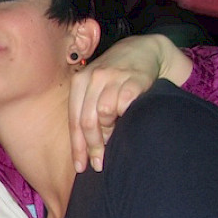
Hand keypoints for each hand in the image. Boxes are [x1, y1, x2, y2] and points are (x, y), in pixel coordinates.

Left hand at [69, 34, 191, 171]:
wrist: (143, 50)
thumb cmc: (115, 76)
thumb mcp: (95, 88)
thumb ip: (87, 111)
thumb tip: (85, 150)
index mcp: (79, 82)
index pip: (74, 120)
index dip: (77, 147)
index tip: (81, 167)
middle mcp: (93, 78)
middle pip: (87, 121)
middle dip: (93, 146)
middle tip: (100, 162)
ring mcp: (114, 77)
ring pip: (104, 114)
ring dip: (109, 131)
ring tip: (115, 136)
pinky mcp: (134, 78)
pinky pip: (125, 105)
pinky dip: (125, 117)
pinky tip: (128, 123)